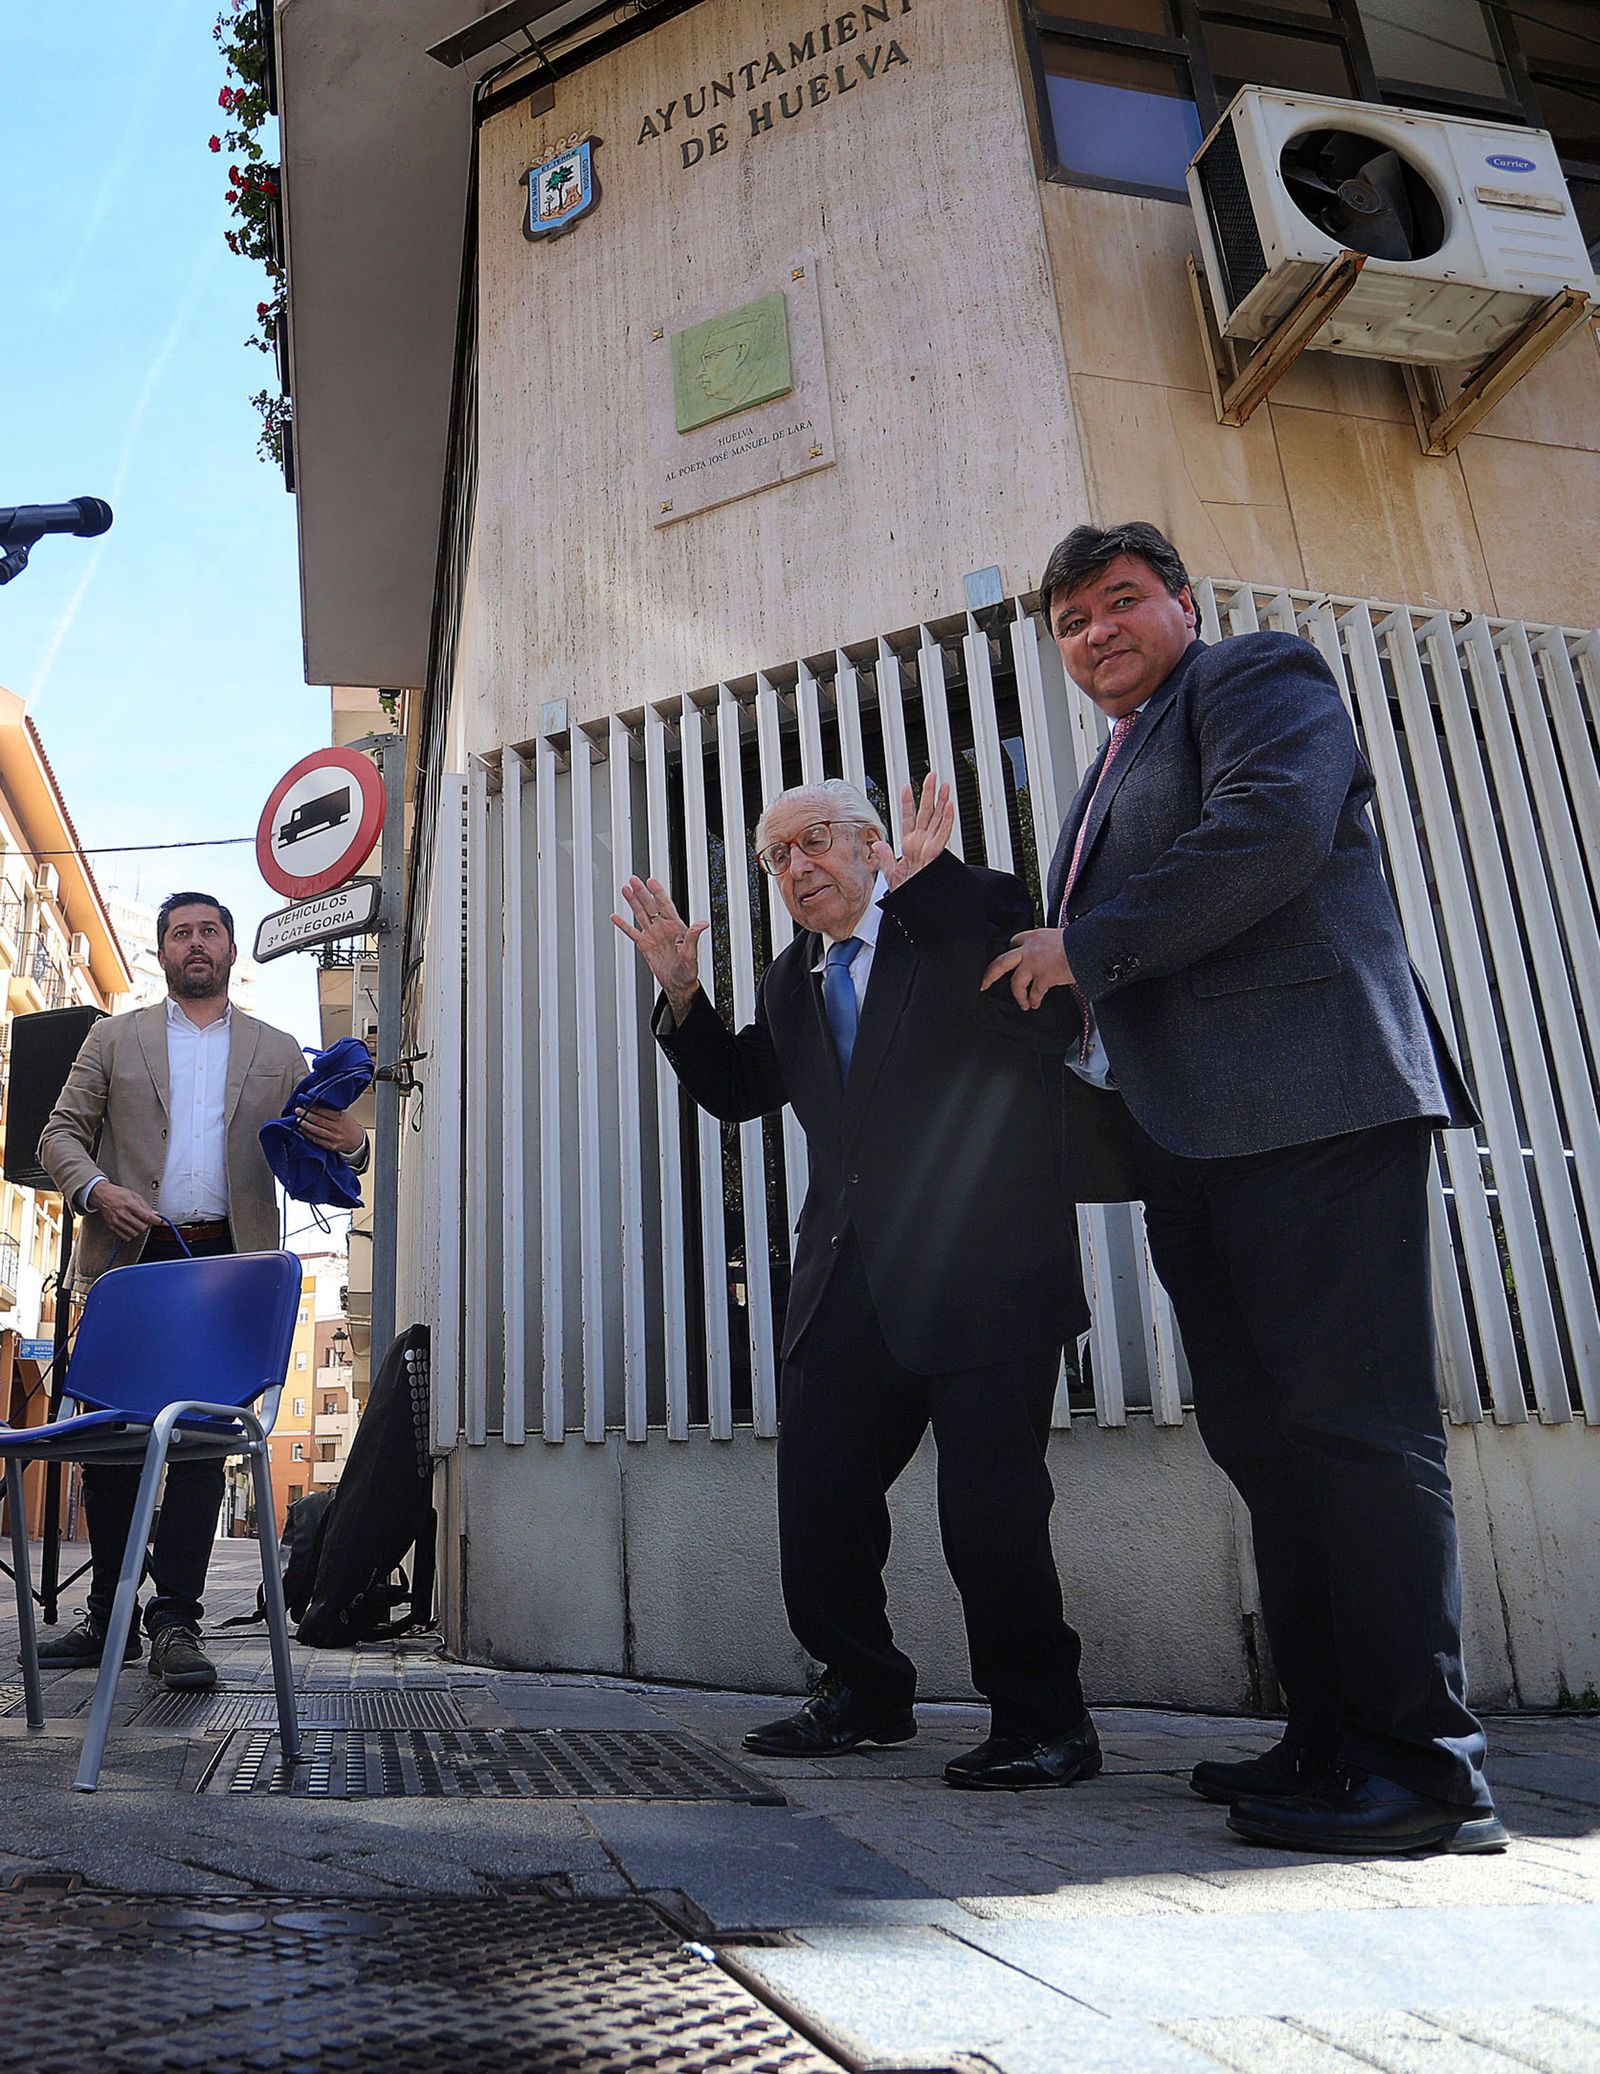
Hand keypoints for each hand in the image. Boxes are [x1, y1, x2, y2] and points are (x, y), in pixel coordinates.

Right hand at [88, 1182, 164, 1242]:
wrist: (103, 1196)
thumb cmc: (119, 1194)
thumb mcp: (134, 1196)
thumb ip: (146, 1206)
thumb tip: (156, 1214)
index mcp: (129, 1205)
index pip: (146, 1216)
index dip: (156, 1221)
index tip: (162, 1222)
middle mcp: (122, 1214)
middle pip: (141, 1227)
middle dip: (147, 1225)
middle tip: (147, 1221)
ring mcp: (116, 1222)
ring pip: (134, 1234)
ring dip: (139, 1230)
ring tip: (138, 1223)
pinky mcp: (112, 1227)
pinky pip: (126, 1237)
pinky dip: (131, 1234)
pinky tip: (131, 1228)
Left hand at [297, 1103, 365, 1155]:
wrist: (357, 1140)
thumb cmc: (349, 1125)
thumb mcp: (344, 1114)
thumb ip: (332, 1110)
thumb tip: (315, 1104)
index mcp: (341, 1117)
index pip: (323, 1111)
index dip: (312, 1107)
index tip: (304, 1104)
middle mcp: (337, 1127)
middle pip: (318, 1120)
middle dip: (306, 1115)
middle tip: (298, 1111)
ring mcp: (334, 1137)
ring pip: (316, 1130)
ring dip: (305, 1125)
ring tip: (298, 1120)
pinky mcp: (331, 1146)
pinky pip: (316, 1140)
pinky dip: (308, 1135)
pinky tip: (302, 1131)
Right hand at [612, 876, 707, 1017]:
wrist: (678, 984)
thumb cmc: (688, 970)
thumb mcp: (692, 954)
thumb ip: (694, 937)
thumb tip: (703, 923)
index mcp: (676, 927)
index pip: (665, 905)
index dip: (658, 893)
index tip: (651, 881)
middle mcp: (663, 928)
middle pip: (650, 906)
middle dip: (642, 892)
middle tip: (634, 880)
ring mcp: (653, 936)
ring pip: (641, 915)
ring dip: (633, 902)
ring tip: (625, 890)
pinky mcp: (645, 945)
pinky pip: (632, 933)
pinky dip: (623, 925)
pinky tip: (616, 917)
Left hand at [868, 774, 954, 889]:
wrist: (915, 906)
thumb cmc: (907, 892)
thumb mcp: (890, 874)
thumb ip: (885, 857)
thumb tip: (878, 843)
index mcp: (910, 846)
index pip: (908, 818)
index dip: (907, 803)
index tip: (906, 787)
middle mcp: (921, 843)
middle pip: (926, 813)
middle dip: (928, 793)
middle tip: (931, 776)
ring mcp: (929, 847)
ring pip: (937, 820)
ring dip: (941, 802)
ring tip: (944, 786)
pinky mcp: (936, 854)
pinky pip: (943, 834)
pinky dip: (947, 820)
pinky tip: (949, 806)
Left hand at [982, 928, 1074, 1010]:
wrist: (1088, 946)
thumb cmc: (1079, 941)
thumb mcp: (1058, 937)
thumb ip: (1047, 946)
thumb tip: (1048, 956)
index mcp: (1033, 936)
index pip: (1013, 943)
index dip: (1009, 952)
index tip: (1007, 960)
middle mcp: (1029, 949)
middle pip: (1001, 962)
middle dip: (990, 975)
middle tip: (983, 984)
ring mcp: (1034, 963)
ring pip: (1015, 982)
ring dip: (1018, 995)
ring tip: (1022, 1003)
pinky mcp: (1043, 977)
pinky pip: (1034, 992)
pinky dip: (1034, 1000)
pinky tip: (1035, 1004)